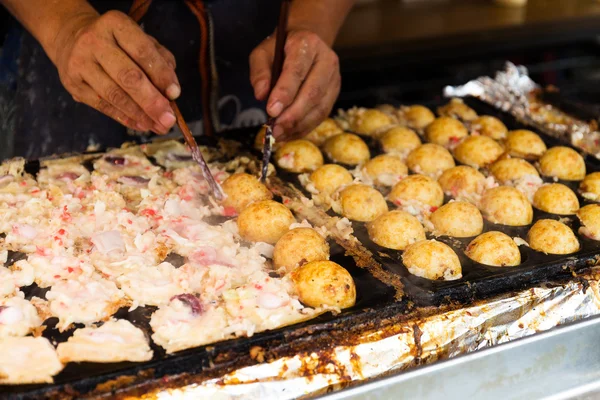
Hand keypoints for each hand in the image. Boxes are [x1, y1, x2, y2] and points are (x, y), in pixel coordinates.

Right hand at [52, 10, 179, 133]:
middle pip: (127, 76)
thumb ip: (160, 61)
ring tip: (159, 126)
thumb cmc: (119, 44)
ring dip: (140, 115)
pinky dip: (125, 118)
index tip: (175, 94)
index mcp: (115, 24)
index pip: (142, 51)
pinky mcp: (73, 84)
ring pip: (114, 95)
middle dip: (152, 101)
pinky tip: (142, 125)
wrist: (72, 40)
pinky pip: (103, 106)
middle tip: (168, 119)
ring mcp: (80, 63)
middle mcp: (94, 41)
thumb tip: (171, 92)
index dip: (161, 74)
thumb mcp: (142, 41)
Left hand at [250, 30, 340, 140]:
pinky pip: (322, 115)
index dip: (285, 93)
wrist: (306, 43)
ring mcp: (334, 78)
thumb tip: (261, 95)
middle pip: (313, 93)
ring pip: (320, 107)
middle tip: (275, 130)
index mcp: (307, 44)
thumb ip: (259, 72)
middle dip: (293, 115)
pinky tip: (289, 133)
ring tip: (280, 135)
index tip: (271, 111)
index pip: (297, 71)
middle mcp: (326, 60)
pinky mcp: (334, 93)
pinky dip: (305, 127)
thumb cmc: (281, 49)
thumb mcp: (263, 53)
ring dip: (299, 125)